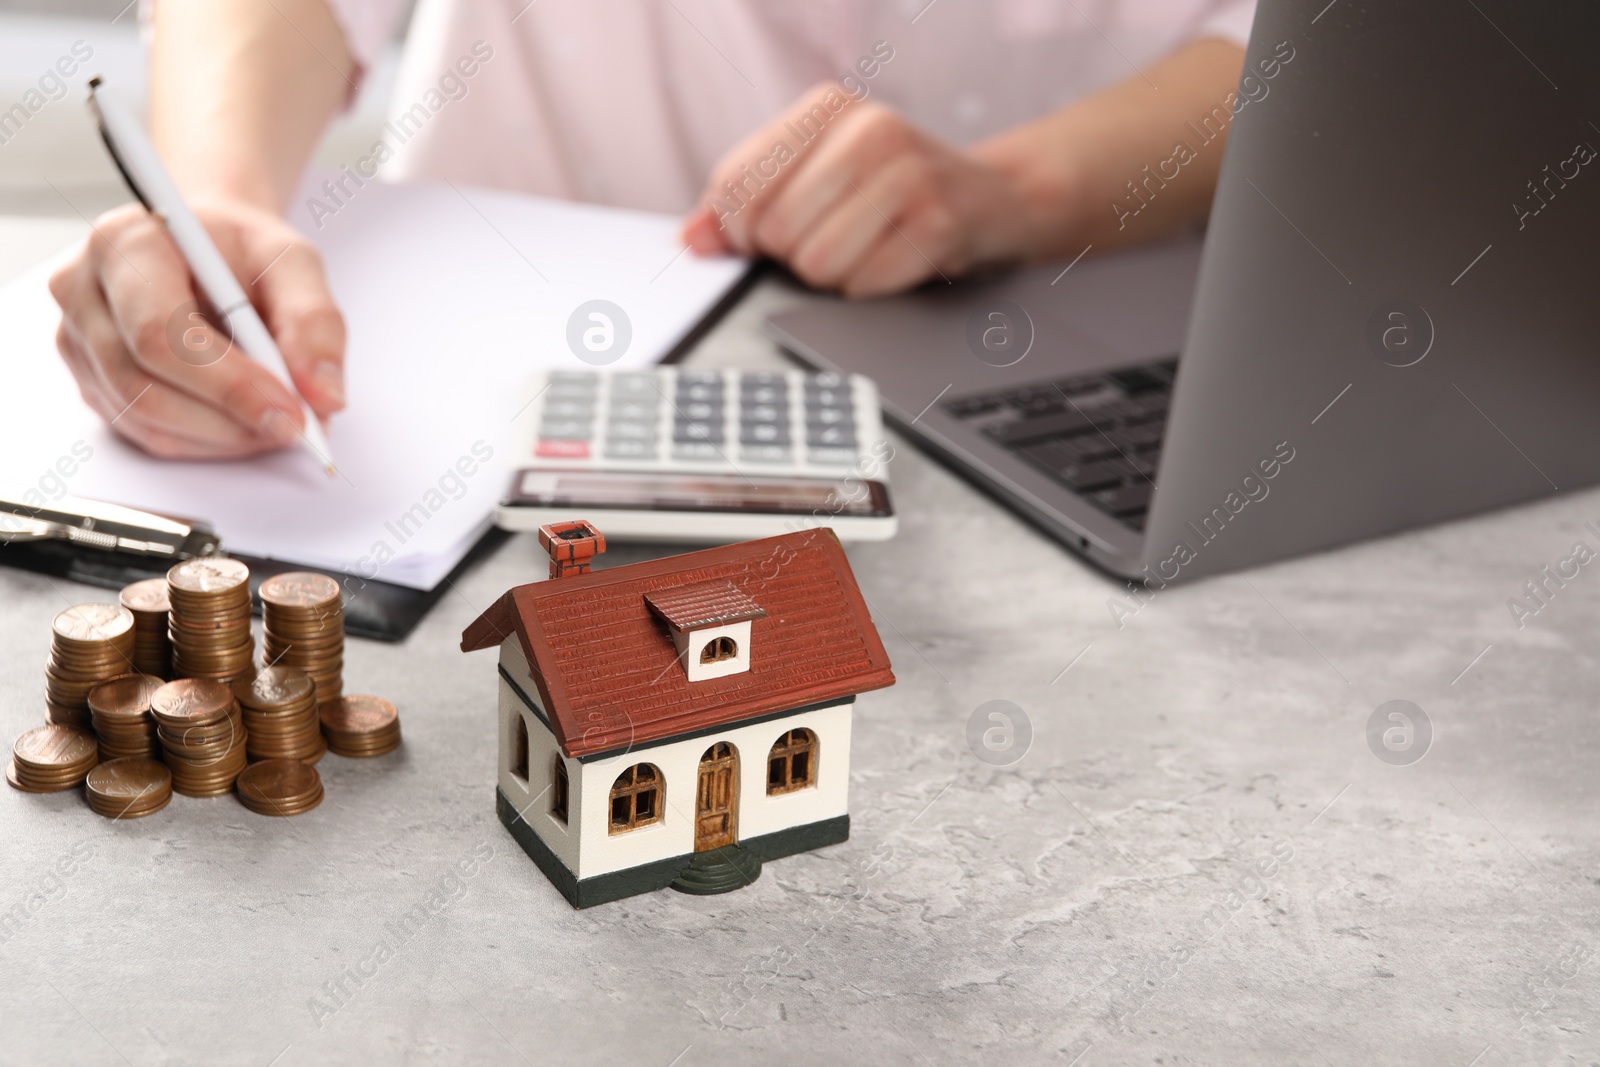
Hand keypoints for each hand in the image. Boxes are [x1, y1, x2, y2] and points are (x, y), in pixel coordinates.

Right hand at [48, 198, 345, 459]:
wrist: (208, 250)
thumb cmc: (242, 250)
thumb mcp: (294, 263)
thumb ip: (316, 323)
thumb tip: (324, 396)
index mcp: (125, 244)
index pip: (160, 332)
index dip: (229, 385)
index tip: (291, 413)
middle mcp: (84, 291)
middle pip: (145, 385)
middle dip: (230, 419)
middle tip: (295, 427)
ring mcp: (79, 340)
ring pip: (143, 418)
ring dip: (222, 437)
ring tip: (277, 423)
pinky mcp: (92, 378)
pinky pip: (143, 431)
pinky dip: (204, 440)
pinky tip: (243, 423)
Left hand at [681, 82, 1050, 297]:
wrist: (994, 200)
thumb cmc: (894, 192)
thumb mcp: (816, 177)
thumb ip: (746, 204)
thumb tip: (692, 240)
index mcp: (826, 107)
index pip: (736, 183)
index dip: (737, 231)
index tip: (761, 240)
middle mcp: (869, 128)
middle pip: (774, 230)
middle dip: (793, 256)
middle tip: (832, 241)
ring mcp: (910, 173)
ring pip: (816, 263)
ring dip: (834, 277)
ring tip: (866, 251)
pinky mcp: (940, 223)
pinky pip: (863, 286)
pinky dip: (871, 290)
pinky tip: (895, 264)